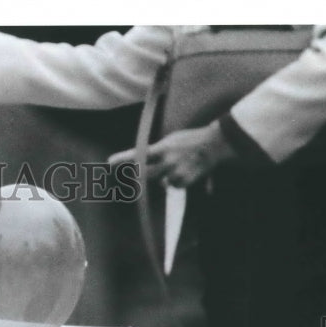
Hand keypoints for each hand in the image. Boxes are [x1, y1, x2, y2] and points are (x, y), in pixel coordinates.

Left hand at [108, 122, 235, 187]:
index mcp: (163, 147)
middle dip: (143, 174)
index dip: (123, 159)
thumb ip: (158, 152)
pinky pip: (174, 186)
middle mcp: (167, 161)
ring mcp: (176, 172)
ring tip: (179, 167)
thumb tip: (145, 162)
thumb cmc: (193, 140)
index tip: (110, 162)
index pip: (139, 154)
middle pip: (146, 174)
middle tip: (148, 169)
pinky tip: (186, 172)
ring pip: (162, 182)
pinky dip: (178, 182)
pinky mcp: (184, 181)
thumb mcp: (172, 140)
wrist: (216, 144)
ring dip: (166, 178)